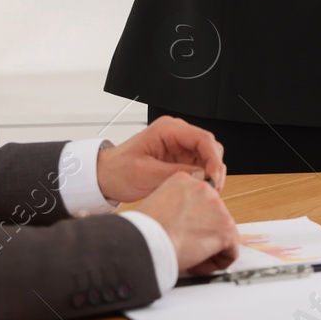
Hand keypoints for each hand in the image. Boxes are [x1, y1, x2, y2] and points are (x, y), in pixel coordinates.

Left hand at [97, 116, 227, 202]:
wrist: (105, 176)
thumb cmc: (118, 170)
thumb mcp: (146, 173)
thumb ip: (176, 173)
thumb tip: (201, 177)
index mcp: (168, 129)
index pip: (202, 138)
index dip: (213, 158)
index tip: (214, 178)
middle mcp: (177, 134)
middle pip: (209, 146)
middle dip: (215, 166)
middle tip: (213, 188)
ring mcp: (179, 146)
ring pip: (207, 156)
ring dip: (210, 172)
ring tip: (206, 190)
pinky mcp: (179, 158)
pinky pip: (199, 165)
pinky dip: (203, 176)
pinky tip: (199, 188)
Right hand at [133, 170, 239, 275]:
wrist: (144, 241)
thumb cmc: (143, 229)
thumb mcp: (157, 203)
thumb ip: (176, 205)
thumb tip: (186, 220)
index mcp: (185, 180)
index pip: (201, 201)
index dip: (193, 222)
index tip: (182, 233)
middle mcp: (204, 188)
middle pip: (214, 217)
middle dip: (203, 235)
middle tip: (186, 248)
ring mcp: (218, 207)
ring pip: (224, 235)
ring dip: (209, 250)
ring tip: (189, 258)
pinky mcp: (225, 228)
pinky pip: (230, 252)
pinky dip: (216, 263)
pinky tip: (196, 265)